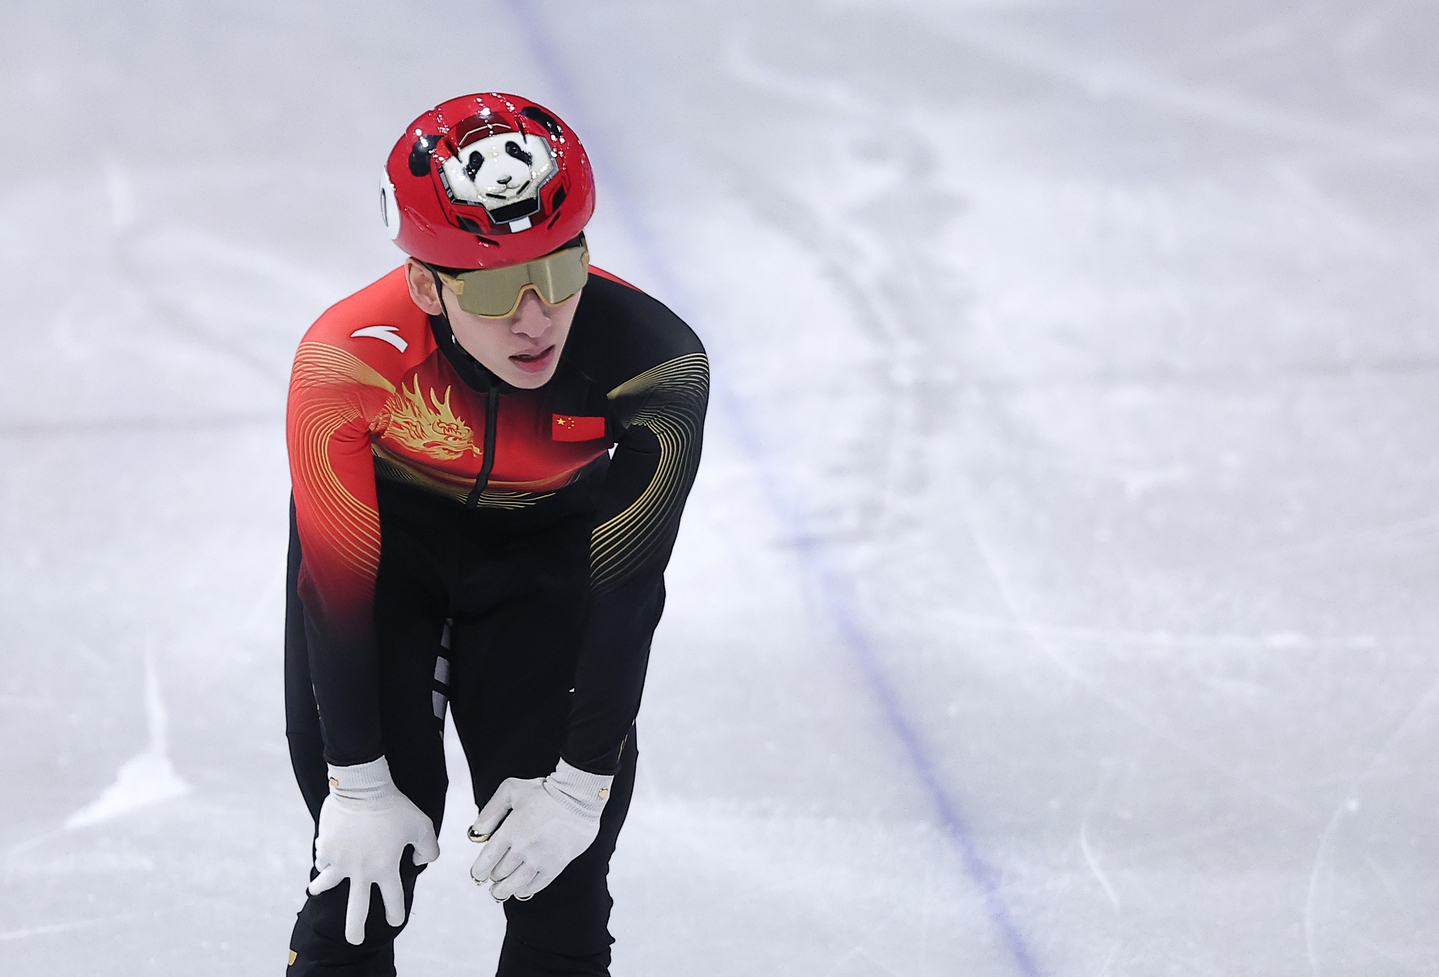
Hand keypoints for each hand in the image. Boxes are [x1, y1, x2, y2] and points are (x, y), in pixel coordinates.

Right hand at [307, 756, 439, 944]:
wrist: (362, 786)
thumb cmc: (395, 806)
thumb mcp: (422, 826)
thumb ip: (429, 848)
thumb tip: (422, 862)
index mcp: (386, 868)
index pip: (393, 900)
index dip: (396, 913)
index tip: (396, 921)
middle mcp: (361, 871)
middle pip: (357, 910)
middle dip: (356, 929)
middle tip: (354, 941)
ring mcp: (339, 861)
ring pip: (326, 884)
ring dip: (321, 887)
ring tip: (317, 889)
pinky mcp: (325, 847)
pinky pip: (322, 857)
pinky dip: (324, 856)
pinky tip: (325, 852)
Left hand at [468, 759, 613, 901]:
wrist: (578, 796)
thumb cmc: (544, 791)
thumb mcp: (510, 790)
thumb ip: (490, 811)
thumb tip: (476, 832)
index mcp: (510, 830)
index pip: (487, 859)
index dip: (479, 870)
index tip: (478, 873)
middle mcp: (523, 847)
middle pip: (500, 873)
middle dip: (493, 878)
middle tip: (491, 880)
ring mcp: (540, 858)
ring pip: (515, 884)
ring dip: (504, 890)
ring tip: (499, 892)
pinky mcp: (556, 865)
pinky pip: (537, 885)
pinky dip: (526, 890)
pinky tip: (521, 890)